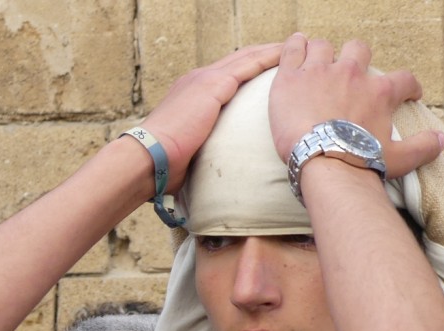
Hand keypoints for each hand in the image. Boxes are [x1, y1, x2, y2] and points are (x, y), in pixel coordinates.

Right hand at [138, 43, 281, 191]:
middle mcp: (198, 79)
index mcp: (191, 92)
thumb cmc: (163, 164)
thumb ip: (201, 148)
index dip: (248, 68)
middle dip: (263, 53)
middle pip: (239, 59)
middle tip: (288, 51)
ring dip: (270, 51)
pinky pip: (247, 65)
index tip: (267, 68)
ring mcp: (205, 79)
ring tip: (293, 48)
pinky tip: (284, 55)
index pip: (226, 74)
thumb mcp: (186, 150)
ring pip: (246, 57)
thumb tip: (207, 169)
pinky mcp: (212, 85)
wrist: (150, 156)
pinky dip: (267, 58)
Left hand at [268, 35, 443, 180]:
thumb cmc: (359, 163)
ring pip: (323, 46)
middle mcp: (352, 74)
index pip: (404, 80)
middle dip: (356, 58)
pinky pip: (293, 48)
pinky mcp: (292, 77)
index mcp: (380, 93)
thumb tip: (442, 140)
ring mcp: (320, 72)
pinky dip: (294, 46)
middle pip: (358, 49)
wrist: (321, 163)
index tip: (408, 93)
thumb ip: (422, 147)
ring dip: (321, 54)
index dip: (408, 86)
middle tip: (348, 74)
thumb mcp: (398, 159)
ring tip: (315, 66)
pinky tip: (294, 49)